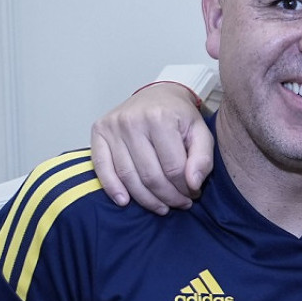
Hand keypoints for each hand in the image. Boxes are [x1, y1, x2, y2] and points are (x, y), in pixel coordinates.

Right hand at [90, 82, 212, 213]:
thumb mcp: (201, 132)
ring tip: (161, 207)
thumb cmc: (179, 115)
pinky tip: (125, 201)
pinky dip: (112, 188)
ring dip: (145, 199)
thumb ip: (203, 158)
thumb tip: (192, 184)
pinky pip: (102, 167)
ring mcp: (113, 126)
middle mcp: (133, 121)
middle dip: (167, 197)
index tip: (192, 195)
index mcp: (160, 118)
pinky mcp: (99, 131)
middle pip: (150, 175)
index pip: (173, 168)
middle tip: (178, 204)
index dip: (184, 188)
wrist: (159, 94)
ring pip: (128, 176)